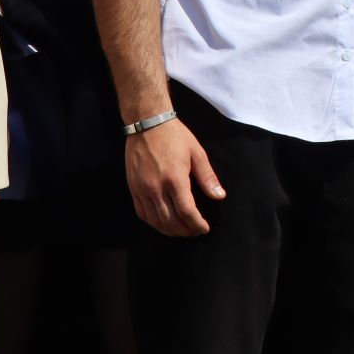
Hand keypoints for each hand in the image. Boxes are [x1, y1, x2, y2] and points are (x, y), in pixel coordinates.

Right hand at [124, 117, 224, 236]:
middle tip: (195, 231)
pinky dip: (153, 223)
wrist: (147, 123)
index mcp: (175, 178)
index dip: (197, 224)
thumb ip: (207, 177)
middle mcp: (156, 187)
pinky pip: (142, 213)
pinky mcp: (133, 188)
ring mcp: (142, 189)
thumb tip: (219, 196)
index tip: (204, 228)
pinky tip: (163, 223)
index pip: (186, 212)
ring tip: (182, 230)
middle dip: (185, 231)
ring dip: (170, 231)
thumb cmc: (175, 136)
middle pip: (170, 221)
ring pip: (155, 221)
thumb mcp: (197, 152)